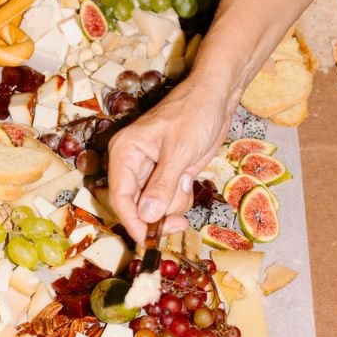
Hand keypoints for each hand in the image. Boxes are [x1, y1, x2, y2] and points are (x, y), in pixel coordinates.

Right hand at [107, 78, 235, 242]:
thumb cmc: (194, 114)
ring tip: (185, 182)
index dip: (133, 222)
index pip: (120, 197)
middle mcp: (131, 164)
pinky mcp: (166, 175)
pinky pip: (168, 200)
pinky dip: (179, 198)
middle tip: (180, 222)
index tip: (150, 239)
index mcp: (125, 153)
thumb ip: (161, 185)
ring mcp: (149, 171)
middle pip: (134, 207)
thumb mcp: (179, 151)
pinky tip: (188, 180)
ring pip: (153, 207)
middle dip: (157, 216)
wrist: (216, 97)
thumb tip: (146, 216)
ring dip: (172, 204)